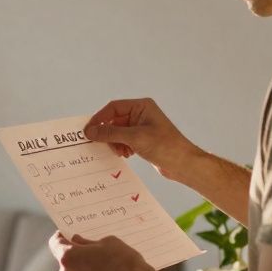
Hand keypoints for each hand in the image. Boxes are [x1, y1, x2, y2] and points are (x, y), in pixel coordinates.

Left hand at [49, 232, 155, 270]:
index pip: (55, 243)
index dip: (61, 237)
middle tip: (93, 255)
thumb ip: (87, 243)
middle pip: (66, 263)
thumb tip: (77, 242)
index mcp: (69, 257)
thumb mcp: (108, 242)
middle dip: (77, 258)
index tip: (67, 236)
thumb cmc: (124, 262)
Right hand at [83, 98, 199, 180]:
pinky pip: (124, 141)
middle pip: (114, 120)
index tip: (88, 131)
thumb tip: (90, 131)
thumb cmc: (165, 146)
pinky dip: (121, 147)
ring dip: (114, 142)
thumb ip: (111, 133)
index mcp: (142, 106)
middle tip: (100, 144)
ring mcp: (142, 128)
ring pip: (117, 132)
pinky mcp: (142, 140)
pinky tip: (126, 155)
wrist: (183, 164)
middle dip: (108, 134)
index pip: (113, 108)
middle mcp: (141, 114)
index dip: (99, 118)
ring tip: (120, 152)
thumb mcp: (135, 138)